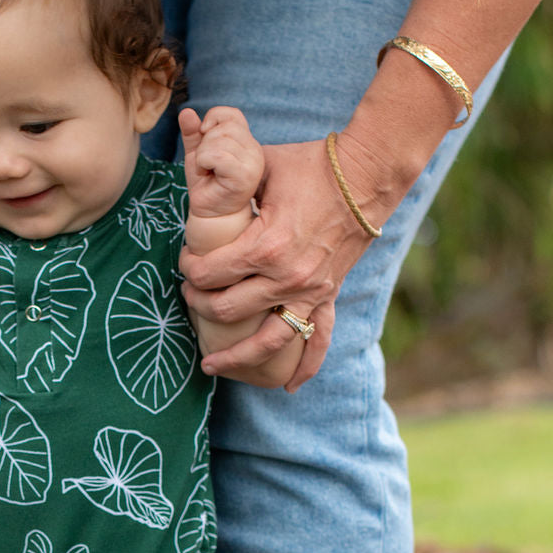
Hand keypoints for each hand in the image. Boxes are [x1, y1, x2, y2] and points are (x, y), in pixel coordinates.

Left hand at [179, 105, 263, 220]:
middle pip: (224, 127)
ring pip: (218, 141)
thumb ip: (192, 132)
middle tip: (205, 164)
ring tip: (207, 170)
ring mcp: (252, 163)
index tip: (204, 139)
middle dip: (205, 143)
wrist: (209, 213)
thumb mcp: (196, 152)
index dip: (212, 120)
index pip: (231, 114)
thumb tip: (185, 111)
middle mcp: (254, 150)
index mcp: (246, 141)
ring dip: (202, 156)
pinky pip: (217, 155)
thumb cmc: (206, 184)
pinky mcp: (245, 176)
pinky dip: (203, 163)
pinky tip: (208, 174)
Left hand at [180, 138, 376, 391]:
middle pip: (226, 310)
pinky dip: (304, 367)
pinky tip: (288, 387)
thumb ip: (228, 183)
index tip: (184, 262)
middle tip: (189, 295)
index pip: (210, 273)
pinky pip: (318, 341)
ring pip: (266, 342)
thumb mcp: (262, 168)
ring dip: (235, 357)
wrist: (367, 173)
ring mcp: (310, 292)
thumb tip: (193, 178)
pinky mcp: (327, 296)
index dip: (189, 269)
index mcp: (265, 246)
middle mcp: (287, 277)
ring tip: (210, 366)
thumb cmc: (311, 165)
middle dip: (199, 304)